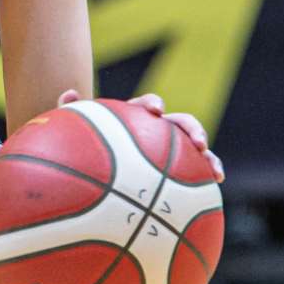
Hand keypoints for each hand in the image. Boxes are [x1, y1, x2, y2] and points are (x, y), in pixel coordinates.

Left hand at [57, 88, 224, 182]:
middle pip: (180, 123)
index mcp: (136, 118)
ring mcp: (170, 150)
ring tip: (215, 171)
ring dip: (208, 156)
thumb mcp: (76, 135)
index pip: (147, 105)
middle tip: (198, 142)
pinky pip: (193, 175)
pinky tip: (214, 190)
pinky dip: (206, 178)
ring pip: (194, 149)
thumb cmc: (87, 148)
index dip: (152, 105)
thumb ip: (72, 114)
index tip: (155, 111)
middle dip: (192, 129)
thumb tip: (68, 93)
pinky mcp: (176, 171)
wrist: (98, 165)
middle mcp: (158, 131)